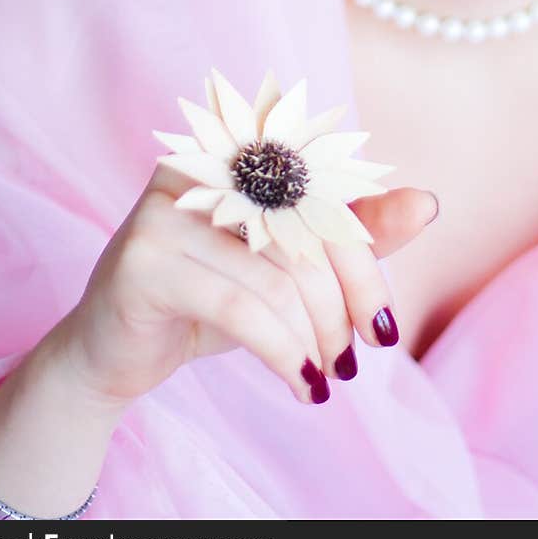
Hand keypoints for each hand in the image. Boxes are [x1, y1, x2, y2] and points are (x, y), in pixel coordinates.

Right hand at [56, 161, 437, 409]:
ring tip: (326, 376)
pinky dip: (285, 353)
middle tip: (356, 358)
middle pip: (306, 233)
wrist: (111, 351)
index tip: (385, 325)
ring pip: (277, 277)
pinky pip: (241, 307)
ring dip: (315, 339)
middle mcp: (199, 167)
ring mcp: (165, 209)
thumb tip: (427, 203)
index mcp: (238, 153)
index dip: (364, 260)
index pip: (324, 196)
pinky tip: (303, 385)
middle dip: (344, 305)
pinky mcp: (143, 259)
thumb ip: (351, 234)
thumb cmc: (207, 300)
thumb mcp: (286, 268)